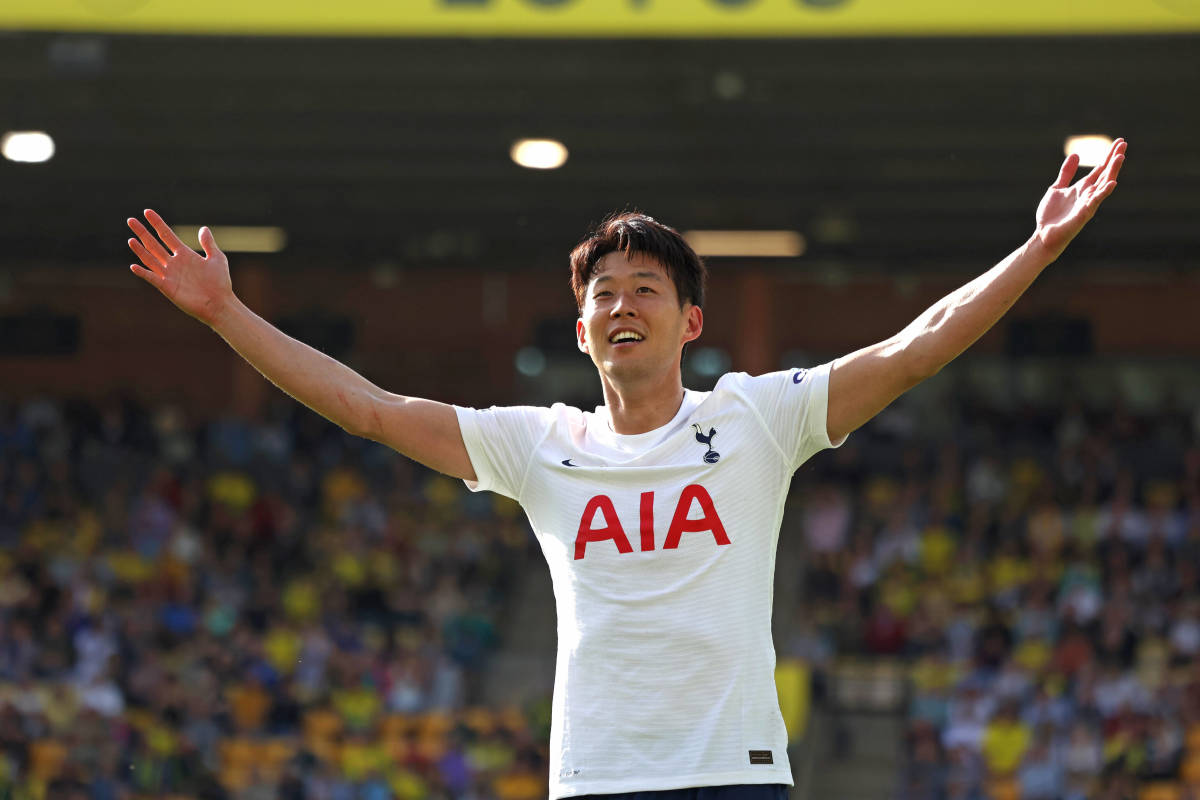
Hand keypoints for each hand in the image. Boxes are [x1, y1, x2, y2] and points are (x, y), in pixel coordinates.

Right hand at [127, 209, 234, 326]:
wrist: (220, 304)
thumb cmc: (221, 283)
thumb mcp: (217, 259)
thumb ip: (209, 244)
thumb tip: (203, 228)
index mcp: (185, 254)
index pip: (167, 235)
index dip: (157, 223)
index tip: (147, 212)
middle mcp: (174, 263)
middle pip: (154, 244)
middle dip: (142, 232)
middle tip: (130, 220)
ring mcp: (170, 275)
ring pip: (150, 259)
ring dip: (140, 250)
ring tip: (131, 239)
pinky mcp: (168, 288)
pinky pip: (153, 279)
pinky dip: (143, 273)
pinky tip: (133, 266)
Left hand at [1033, 138, 1126, 261]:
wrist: (1043, 235)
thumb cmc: (1051, 215)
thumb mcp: (1056, 188)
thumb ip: (1066, 173)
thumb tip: (1075, 154)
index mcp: (1082, 187)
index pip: (1099, 169)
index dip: (1108, 156)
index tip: (1119, 142)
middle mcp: (1088, 194)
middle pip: (1105, 173)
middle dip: (1114, 159)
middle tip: (1124, 143)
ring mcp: (1088, 203)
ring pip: (1104, 184)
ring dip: (1113, 171)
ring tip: (1120, 157)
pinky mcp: (1084, 213)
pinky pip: (1096, 201)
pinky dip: (1104, 192)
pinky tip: (1112, 183)